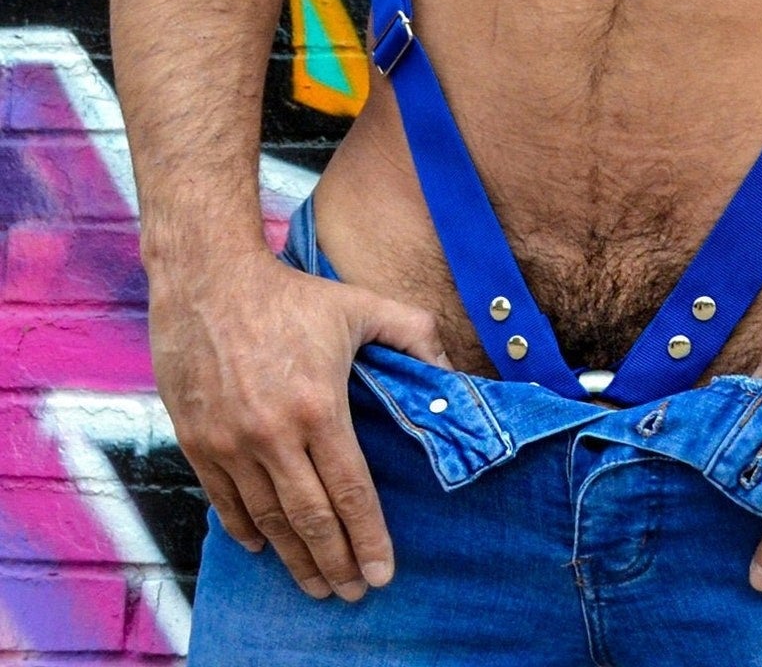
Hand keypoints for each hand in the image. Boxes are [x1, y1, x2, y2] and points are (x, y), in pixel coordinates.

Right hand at [148, 246, 450, 601]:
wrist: (209, 281)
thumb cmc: (291, 294)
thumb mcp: (361, 305)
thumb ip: (413, 334)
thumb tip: (450, 370)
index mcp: (318, 406)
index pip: (350, 491)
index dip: (368, 537)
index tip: (382, 573)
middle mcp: (272, 435)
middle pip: (309, 519)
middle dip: (335, 563)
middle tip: (352, 593)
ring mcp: (229, 443)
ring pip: (267, 521)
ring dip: (294, 559)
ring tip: (316, 584)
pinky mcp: (198, 443)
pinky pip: (225, 503)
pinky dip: (247, 531)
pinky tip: (266, 548)